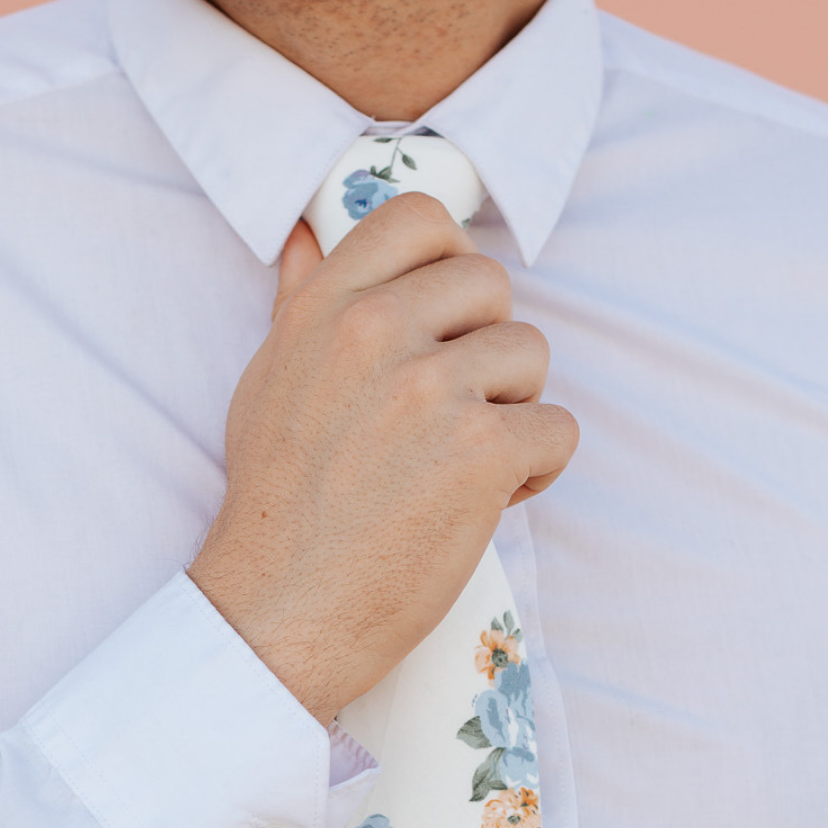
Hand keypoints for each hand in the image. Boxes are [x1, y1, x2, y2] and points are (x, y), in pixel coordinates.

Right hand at [189, 193, 577, 723]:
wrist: (284, 607)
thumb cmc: (276, 505)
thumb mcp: (270, 381)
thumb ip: (302, 303)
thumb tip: (310, 235)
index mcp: (326, 307)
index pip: (422, 219)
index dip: (451, 263)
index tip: (446, 318)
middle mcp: (378, 332)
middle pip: (491, 285)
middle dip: (487, 348)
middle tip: (452, 412)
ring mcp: (432, 390)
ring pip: (531, 355)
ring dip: (512, 411)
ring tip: (461, 464)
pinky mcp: (482, 452)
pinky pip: (558, 428)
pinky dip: (536, 470)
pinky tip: (487, 499)